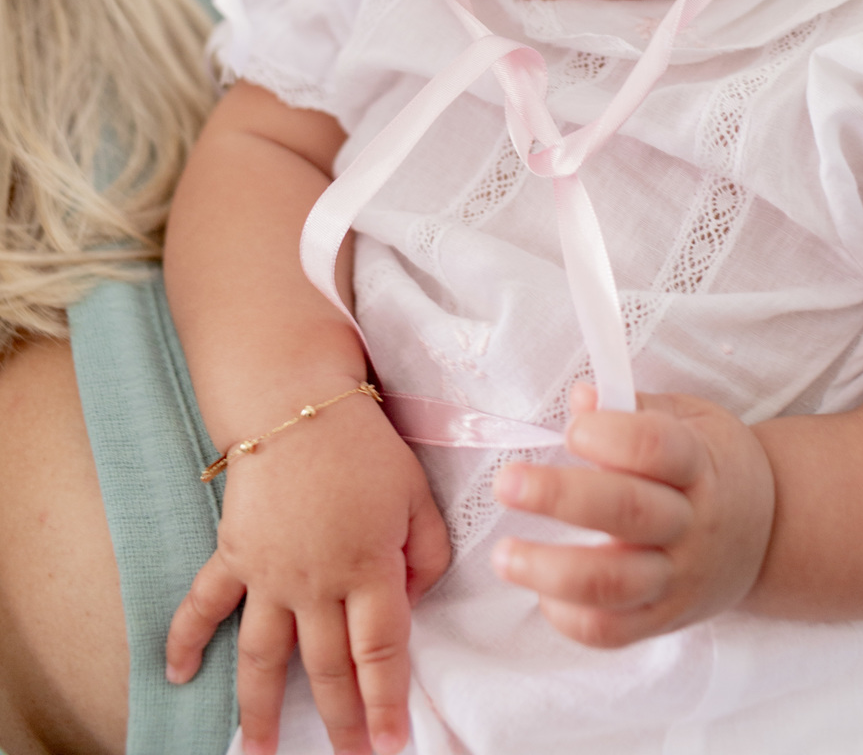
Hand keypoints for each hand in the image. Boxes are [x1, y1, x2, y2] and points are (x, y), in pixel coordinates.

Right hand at [166, 387, 449, 754]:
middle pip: (327, 668)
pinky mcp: (233, 554)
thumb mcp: (415, 493)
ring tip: (261, 754)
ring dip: (261, 711)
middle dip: (341, 721)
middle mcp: (316, 582)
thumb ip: (426, 552)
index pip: (380, 652)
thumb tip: (412, 600)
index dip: (387, 702)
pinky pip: (205, 604)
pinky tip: (176, 676)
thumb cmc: (364, 445)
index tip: (393, 743)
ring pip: (264, 658)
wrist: (296, 401)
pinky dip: (185, 641)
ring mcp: (268, 573)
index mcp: (368, 567)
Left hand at [491, 386, 774, 648]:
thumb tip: (581, 398)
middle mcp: (690, 524)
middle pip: (627, 512)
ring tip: (504, 555)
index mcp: (699, 463)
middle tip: (508, 484)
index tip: (573, 428)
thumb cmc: (714, 464)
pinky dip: (569, 617)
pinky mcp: (662, 619)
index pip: (657, 448)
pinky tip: (540, 590)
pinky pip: (611, 630)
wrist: (768, 534)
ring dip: (551, 571)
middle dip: (561, 497)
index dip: (610, 436)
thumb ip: (634, 407)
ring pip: (614, 583)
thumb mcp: (691, 419)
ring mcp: (677, 577)